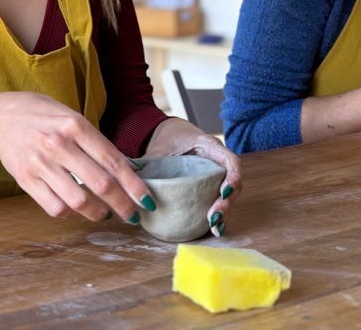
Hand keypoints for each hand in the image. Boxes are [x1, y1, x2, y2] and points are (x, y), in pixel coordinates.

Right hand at [0, 92, 153, 224]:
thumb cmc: (38, 113)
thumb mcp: (68, 115)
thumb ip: (92, 139)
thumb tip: (125, 167)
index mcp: (74, 124)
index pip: (112, 159)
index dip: (133, 184)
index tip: (146, 198)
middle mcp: (59, 144)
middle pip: (101, 184)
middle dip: (124, 204)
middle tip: (133, 214)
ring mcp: (41, 163)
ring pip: (79, 201)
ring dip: (99, 213)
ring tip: (107, 214)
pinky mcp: (26, 180)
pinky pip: (55, 207)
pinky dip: (71, 213)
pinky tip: (77, 208)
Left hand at [138, 117, 241, 237]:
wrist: (167, 133)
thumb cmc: (165, 138)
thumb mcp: (158, 148)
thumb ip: (146, 161)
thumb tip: (128, 175)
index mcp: (209, 145)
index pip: (230, 160)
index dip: (232, 177)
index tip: (223, 193)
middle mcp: (218, 160)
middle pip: (233, 182)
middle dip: (226, 202)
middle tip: (214, 218)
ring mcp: (217, 173)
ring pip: (229, 194)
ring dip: (224, 211)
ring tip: (214, 228)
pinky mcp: (212, 184)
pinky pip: (219, 198)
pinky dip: (218, 212)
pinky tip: (213, 228)